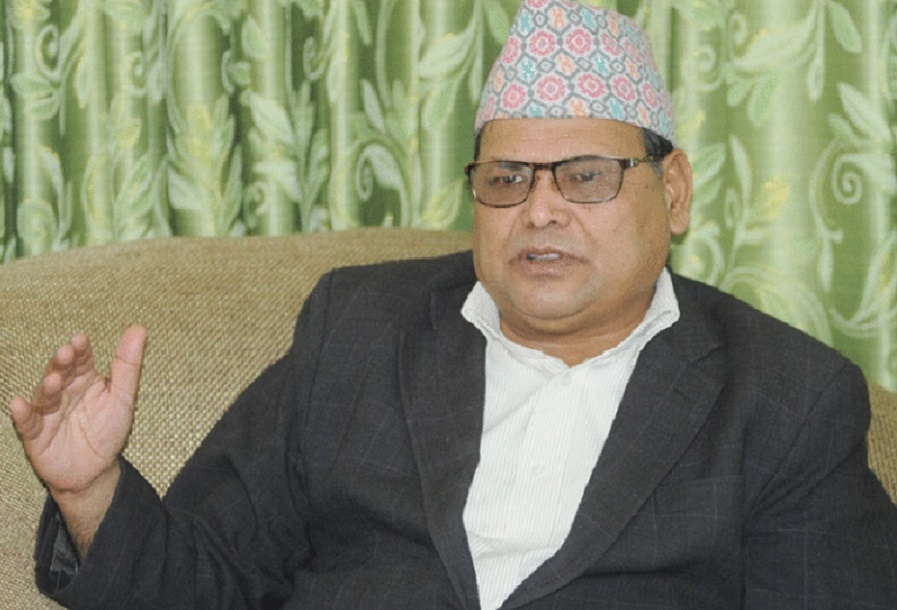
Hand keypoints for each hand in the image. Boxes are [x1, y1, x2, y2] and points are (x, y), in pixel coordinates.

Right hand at [11, 326, 147, 496]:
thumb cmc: (108, 429)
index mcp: (85, 379)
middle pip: (60, 373)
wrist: (96, 470)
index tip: (82, 340)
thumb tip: (139, 328)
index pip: (82, 360)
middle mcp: (64, 392)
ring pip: (45, 396)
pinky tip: (19, 404)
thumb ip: (128, 366)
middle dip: (62, 363)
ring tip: (54, 380)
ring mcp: (47, 413)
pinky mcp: (36, 435)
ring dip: (47, 387)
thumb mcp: (124, 398)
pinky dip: (22, 414)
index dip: (80, 350)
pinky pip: (27, 423)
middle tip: (66, 353)